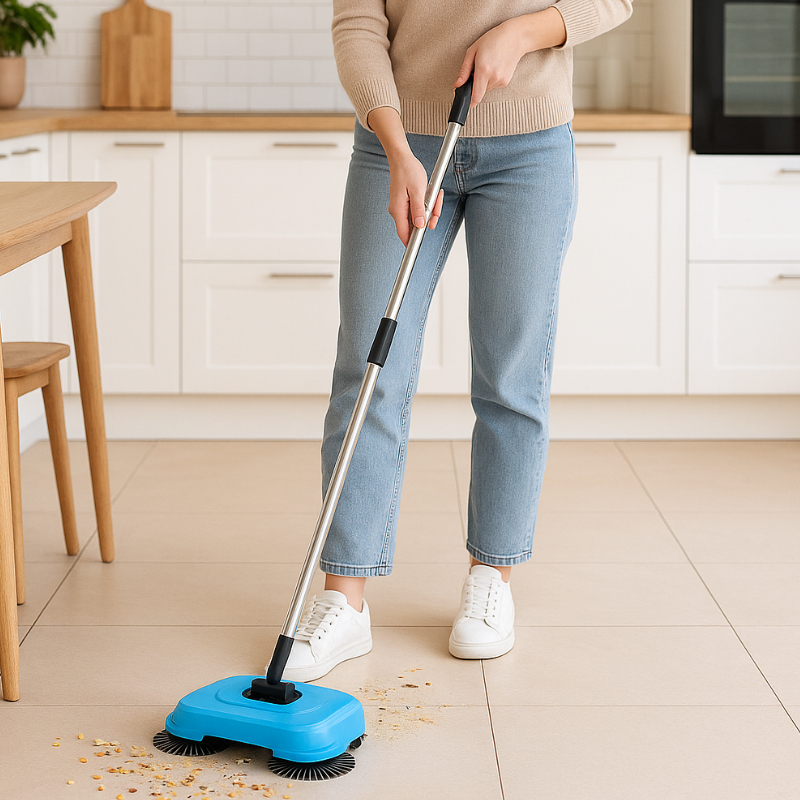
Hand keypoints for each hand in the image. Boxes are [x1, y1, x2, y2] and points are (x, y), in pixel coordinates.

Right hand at [367, 106, 444, 245]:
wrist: (402, 157)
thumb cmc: (408, 171)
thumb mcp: (417, 190)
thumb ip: (419, 209)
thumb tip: (420, 226)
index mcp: (398, 210)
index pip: (404, 234)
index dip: (412, 244)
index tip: (418, 252)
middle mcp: (398, 211)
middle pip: (415, 227)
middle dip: (429, 219)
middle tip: (436, 207)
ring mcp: (402, 208)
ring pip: (420, 218)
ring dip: (431, 210)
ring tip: (435, 195)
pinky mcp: (407, 203)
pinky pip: (420, 210)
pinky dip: (428, 204)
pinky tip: (433, 194)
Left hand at [455, 10, 566, 105]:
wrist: (515, 37)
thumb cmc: (493, 39)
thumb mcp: (473, 51)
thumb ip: (464, 70)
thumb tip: (458, 84)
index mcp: (483, 69)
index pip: (476, 96)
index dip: (470, 103)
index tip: (466, 105)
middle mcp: (493, 77)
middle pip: (480, 92)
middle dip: (476, 85)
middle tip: (477, 71)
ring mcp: (501, 81)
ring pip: (486, 89)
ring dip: (484, 82)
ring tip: (488, 65)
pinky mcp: (506, 82)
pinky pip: (493, 86)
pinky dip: (491, 80)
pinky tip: (495, 67)